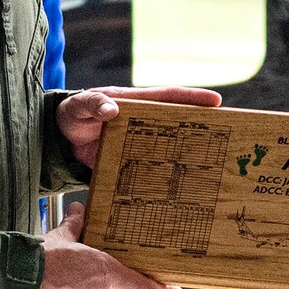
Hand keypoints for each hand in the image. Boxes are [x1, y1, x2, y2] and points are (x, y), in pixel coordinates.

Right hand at [33, 203, 183, 288]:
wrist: (18, 282)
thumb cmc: (42, 261)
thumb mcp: (62, 236)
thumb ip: (74, 225)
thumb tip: (78, 211)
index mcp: (104, 272)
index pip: (140, 286)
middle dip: (130, 281)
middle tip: (137, 272)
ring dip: (103, 281)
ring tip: (94, 266)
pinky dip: (83, 285)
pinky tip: (71, 274)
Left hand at [57, 85, 223, 168]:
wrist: (61, 140)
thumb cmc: (74, 113)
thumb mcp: (81, 105)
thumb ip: (94, 104)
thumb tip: (111, 109)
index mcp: (137, 103)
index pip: (168, 97)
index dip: (192, 98)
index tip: (215, 102)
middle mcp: (145, 123)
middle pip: (179, 124)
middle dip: (203, 129)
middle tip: (228, 136)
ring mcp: (141, 144)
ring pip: (172, 148)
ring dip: (190, 156)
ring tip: (214, 166)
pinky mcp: (134, 163)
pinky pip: (154, 170)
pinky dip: (167, 178)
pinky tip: (181, 191)